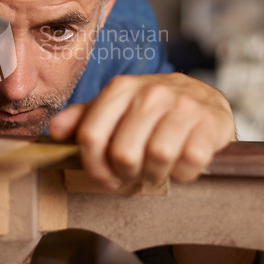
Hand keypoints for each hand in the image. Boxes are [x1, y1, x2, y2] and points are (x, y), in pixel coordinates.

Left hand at [49, 73, 234, 186]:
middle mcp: (150, 93)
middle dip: (125, 174)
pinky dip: (182, 174)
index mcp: (120, 88)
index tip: (102, 176)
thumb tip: (54, 130)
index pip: (91, 135)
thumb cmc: (151, 106)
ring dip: (153, 175)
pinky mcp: (209, 123)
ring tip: (154, 169)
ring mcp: (182, 106)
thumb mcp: (114, 104)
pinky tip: (178, 165)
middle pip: (123, 153)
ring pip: (156, 158)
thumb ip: (83, 116)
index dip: (92, 165)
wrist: (201, 95)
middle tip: (130, 174)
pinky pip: (189, 163)